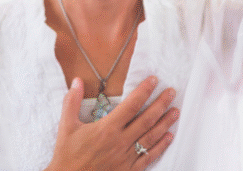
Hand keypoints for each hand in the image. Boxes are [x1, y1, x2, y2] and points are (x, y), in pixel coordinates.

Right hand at [46, 76, 178, 170]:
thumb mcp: (66, 126)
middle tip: (172, 93)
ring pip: (151, 137)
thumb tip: (77, 81)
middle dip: (161, 104)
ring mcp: (126, 157)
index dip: (144, 91)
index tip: (154, 81)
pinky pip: (148, 157)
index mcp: (107, 128)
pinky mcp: (128, 170)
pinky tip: (169, 137)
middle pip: (146, 119)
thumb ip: (72, 102)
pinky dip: (161, 146)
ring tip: (175, 111)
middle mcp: (120, 141)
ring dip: (165, 123)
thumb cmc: (67, 155)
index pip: (131, 105)